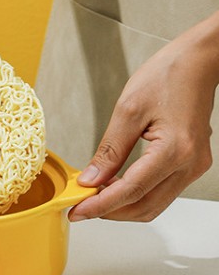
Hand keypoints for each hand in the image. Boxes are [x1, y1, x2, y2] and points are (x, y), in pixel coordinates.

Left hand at [69, 20, 218, 221]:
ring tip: (93, 196)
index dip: (100, 205)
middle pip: (144, 206)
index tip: (76, 212)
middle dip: (110, 211)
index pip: (131, 191)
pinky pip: (162, 191)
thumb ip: (109, 150)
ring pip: (154, 204)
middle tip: (79, 206)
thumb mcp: (127, 110)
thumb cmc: (166, 76)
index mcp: (175, 150)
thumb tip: (90, 180)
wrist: (199, 62)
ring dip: (123, 206)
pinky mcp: (192, 163)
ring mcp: (194, 166)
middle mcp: (190, 165)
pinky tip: (113, 184)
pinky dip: (136, 194)